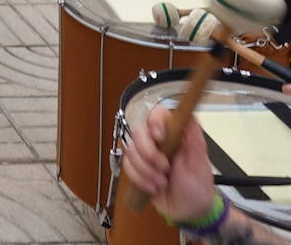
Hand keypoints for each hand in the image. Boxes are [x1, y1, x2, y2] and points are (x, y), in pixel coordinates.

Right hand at [122, 104, 215, 223]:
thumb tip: (190, 117)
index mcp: (174, 136)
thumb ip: (195, 141)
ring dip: (145, 170)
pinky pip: (127, 167)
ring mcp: (145, 155)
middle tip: (164, 168)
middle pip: (138, 132)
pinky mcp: (136, 169)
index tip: (160, 137)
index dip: (154, 122)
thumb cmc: (198, 188)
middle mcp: (158, 142)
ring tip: (162, 183)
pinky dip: (139, 179)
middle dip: (147, 153)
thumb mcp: (200, 165)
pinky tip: (153, 188)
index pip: (158, 115)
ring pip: (130, 151)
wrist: (189, 213)